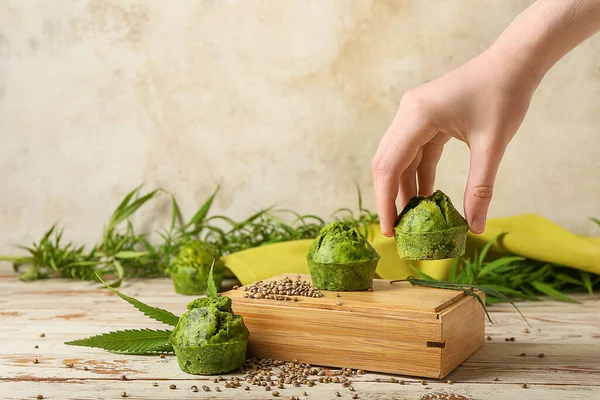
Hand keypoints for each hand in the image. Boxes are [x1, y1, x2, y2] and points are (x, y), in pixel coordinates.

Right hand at [372, 48, 538, 235]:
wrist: (513, 63)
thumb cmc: (504, 96)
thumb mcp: (493, 145)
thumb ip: (480, 188)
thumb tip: (474, 227)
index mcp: (417, 116)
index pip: (389, 165)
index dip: (385, 200)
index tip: (390, 230)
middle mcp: (407, 114)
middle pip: (386, 163)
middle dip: (389, 197)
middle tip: (396, 230)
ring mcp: (412, 115)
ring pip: (398, 159)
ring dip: (403, 188)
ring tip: (411, 219)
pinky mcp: (423, 119)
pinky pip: (413, 152)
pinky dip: (417, 175)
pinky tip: (425, 197)